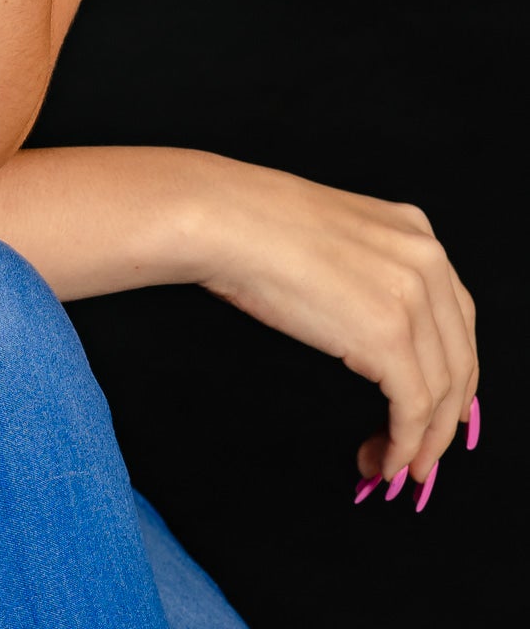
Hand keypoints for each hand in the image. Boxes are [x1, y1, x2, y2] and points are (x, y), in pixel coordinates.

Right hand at [191, 154, 478, 493]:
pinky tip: (383, 461)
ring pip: (440, 391)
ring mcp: (412, 297)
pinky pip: (411, 408)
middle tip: (423, 451)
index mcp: (415, 229)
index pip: (457, 316)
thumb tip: (367, 324)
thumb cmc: (255, 223)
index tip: (442, 408)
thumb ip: (368, 267)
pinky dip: (402, 445)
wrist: (226, 219)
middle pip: (459, 357)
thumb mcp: (336, 232)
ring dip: (421, 441)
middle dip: (444, 416)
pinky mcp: (387, 335)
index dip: (454, 372)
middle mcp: (427, 259)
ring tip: (392, 465)